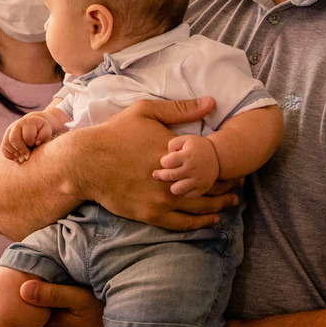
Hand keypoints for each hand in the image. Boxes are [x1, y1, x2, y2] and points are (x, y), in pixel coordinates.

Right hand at [1, 114, 53, 162]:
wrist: (34, 124)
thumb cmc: (42, 129)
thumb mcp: (47, 130)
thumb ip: (44, 135)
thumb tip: (37, 143)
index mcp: (28, 122)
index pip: (27, 135)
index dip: (31, 143)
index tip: (36, 147)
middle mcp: (17, 125)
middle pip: (13, 139)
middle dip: (20, 150)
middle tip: (27, 157)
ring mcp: (9, 130)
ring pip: (6, 143)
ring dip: (14, 153)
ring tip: (21, 159)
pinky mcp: (6, 137)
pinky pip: (3, 147)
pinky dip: (8, 155)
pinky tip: (16, 159)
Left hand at [18, 280, 107, 326]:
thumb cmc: (104, 316)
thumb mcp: (79, 299)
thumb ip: (52, 293)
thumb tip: (22, 289)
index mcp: (51, 325)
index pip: (32, 306)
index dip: (36, 290)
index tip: (45, 277)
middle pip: (43, 312)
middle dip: (47, 298)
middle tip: (60, 283)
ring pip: (55, 318)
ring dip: (58, 307)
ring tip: (70, 293)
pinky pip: (65, 325)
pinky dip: (68, 316)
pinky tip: (77, 309)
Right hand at [83, 98, 233, 229]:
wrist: (86, 162)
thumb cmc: (114, 133)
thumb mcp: (146, 111)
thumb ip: (181, 109)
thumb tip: (212, 102)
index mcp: (175, 153)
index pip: (211, 164)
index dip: (227, 167)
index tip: (237, 168)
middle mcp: (172, 178)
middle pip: (211, 187)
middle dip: (229, 187)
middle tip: (239, 186)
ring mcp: (162, 199)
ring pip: (201, 208)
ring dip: (220, 207)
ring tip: (230, 204)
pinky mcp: (150, 214)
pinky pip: (183, 224)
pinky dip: (201, 224)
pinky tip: (211, 221)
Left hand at [154, 134, 218, 197]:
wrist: (218, 156)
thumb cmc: (196, 147)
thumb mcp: (185, 139)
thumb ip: (172, 144)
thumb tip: (165, 159)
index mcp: (187, 155)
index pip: (166, 162)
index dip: (163, 161)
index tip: (166, 161)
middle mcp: (193, 169)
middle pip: (168, 176)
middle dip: (161, 175)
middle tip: (158, 174)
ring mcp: (198, 180)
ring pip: (176, 190)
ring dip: (172, 185)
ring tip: (174, 180)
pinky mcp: (202, 188)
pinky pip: (187, 195)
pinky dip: (183, 191)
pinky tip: (184, 184)